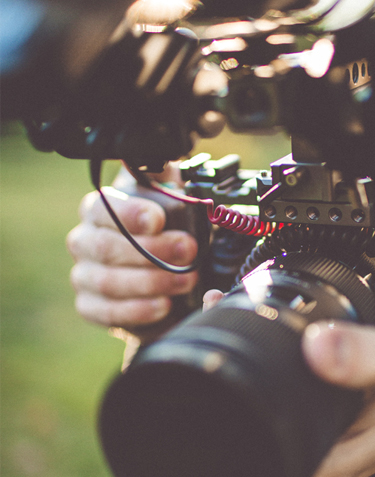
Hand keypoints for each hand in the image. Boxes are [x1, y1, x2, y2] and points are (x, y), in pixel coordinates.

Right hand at [67, 166, 197, 332]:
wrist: (159, 277)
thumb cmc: (165, 233)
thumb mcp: (170, 203)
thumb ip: (167, 182)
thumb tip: (168, 165)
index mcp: (100, 210)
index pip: (104, 207)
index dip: (130, 213)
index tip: (159, 218)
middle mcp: (85, 241)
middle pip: (106, 247)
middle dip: (152, 250)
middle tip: (188, 250)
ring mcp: (83, 275)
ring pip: (107, 280)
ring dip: (152, 281)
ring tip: (187, 280)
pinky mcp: (90, 306)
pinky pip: (106, 311)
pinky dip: (138, 310)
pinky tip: (164, 305)